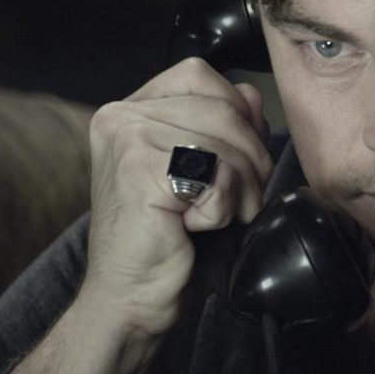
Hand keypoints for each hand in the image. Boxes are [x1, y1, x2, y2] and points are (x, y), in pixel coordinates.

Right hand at [81, 57, 272, 335]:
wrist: (127, 297)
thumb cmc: (162, 239)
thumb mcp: (198, 172)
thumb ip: (222, 127)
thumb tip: (254, 95)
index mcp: (128, 109)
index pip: (200, 75)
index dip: (234, 115)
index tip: (230, 161)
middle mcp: (120, 117)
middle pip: (224, 109)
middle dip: (248, 161)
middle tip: (234, 201)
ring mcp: (127, 142)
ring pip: (227, 146)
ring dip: (239, 192)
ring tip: (214, 218)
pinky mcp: (140, 174)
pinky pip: (218, 179)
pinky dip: (220, 212)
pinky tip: (192, 228)